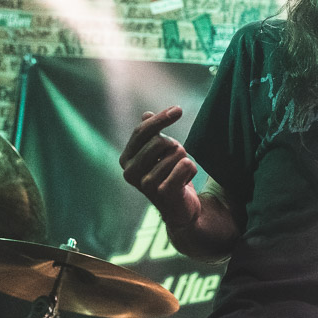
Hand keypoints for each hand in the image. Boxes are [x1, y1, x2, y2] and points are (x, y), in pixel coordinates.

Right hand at [119, 106, 200, 227]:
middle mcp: (131, 172)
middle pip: (160, 141)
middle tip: (175, 161)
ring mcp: (145, 184)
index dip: (161, 118)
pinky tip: (184, 183)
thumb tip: (146, 114)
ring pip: (176, 152)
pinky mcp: (163, 193)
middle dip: (175, 146)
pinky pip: (185, 165)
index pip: (143, 131)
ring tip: (178, 174)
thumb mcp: (159, 152)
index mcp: (126, 159)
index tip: (179, 110)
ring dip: (184, 160)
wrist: (180, 208)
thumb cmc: (169, 175)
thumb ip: (151, 134)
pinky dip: (191, 170)